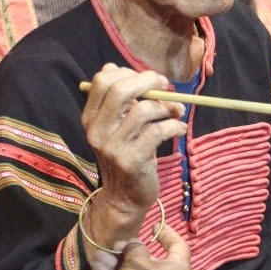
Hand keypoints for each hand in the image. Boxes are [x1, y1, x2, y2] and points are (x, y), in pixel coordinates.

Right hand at [81, 64, 186, 246]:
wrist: (124, 198)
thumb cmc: (127, 155)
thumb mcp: (118, 128)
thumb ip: (121, 102)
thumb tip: (127, 71)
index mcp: (91, 118)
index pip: (102, 80)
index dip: (128, 72)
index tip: (148, 80)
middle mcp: (97, 131)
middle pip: (121, 90)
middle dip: (149, 81)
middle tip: (166, 86)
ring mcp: (113, 147)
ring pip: (143, 110)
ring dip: (166, 107)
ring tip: (176, 112)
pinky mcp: (132, 161)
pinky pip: (158, 131)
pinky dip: (174, 126)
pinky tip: (179, 129)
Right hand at [108, 228, 192, 269]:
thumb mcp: (137, 262)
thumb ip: (135, 248)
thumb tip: (135, 244)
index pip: (179, 245)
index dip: (167, 233)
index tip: (155, 225)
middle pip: (153, 261)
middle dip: (131, 251)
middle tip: (117, 244)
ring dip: (118, 265)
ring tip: (100, 255)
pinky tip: (97, 269)